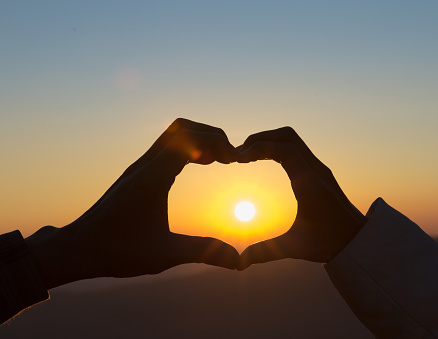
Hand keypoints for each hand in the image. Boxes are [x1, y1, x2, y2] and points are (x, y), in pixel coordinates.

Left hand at [26, 118, 239, 288]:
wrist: (78, 249)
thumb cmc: (117, 251)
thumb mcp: (164, 255)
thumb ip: (204, 252)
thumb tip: (239, 262)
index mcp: (153, 177)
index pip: (190, 137)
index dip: (217, 142)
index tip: (234, 162)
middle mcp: (145, 165)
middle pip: (183, 126)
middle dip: (211, 134)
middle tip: (229, 157)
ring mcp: (140, 167)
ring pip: (173, 133)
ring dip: (199, 139)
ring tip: (218, 160)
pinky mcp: (137, 173)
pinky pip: (166, 147)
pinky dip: (187, 148)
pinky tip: (199, 166)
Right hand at [237, 127, 366, 269]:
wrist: (358, 239)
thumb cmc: (330, 243)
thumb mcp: (295, 247)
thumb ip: (265, 252)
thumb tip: (239, 263)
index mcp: (310, 183)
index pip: (284, 149)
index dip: (258, 148)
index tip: (238, 159)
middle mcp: (316, 169)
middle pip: (287, 136)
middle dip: (260, 138)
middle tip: (240, 153)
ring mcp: (318, 167)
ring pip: (292, 139)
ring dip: (269, 140)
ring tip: (248, 154)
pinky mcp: (318, 170)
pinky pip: (296, 148)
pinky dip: (277, 147)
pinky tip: (264, 160)